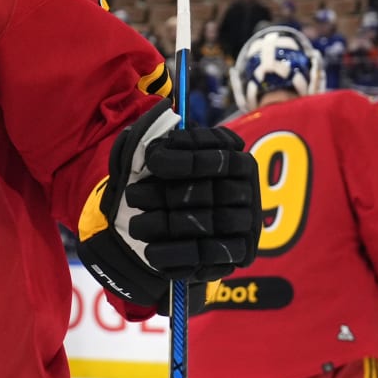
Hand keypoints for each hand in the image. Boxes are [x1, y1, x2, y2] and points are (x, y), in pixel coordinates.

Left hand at [77, 100, 260, 308]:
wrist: (173, 226)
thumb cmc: (165, 180)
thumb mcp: (160, 152)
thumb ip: (160, 137)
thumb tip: (159, 120)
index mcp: (237, 162)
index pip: (220, 156)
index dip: (188, 159)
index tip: (152, 161)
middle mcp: (248, 192)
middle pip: (208, 194)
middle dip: (165, 195)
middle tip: (130, 195)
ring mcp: (245, 225)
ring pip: (206, 225)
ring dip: (165, 226)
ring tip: (134, 224)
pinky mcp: (236, 255)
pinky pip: (208, 257)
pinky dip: (176, 255)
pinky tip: (149, 252)